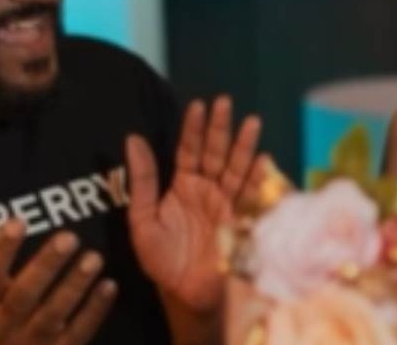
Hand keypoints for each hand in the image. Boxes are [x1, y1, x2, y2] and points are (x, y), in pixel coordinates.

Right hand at [0, 204, 115, 344]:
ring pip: (53, 315)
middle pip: (23, 296)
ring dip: (75, 286)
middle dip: (45, 266)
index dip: (0, 250)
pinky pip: (78, 333)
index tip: (18, 221)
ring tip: (95, 257)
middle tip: (69, 237)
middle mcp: (5, 324)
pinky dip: (95, 310)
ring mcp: (33, 341)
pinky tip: (109, 285)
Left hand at [125, 96, 266, 314]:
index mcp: (182, 185)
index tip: (198, 105)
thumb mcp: (142, 219)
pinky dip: (259, 178)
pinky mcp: (241, 221)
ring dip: (244, 146)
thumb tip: (132, 138)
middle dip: (221, 128)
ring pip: (236, 168)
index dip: (193, 128)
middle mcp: (206, 189)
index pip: (188, 149)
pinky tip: (264, 159)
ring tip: (251, 122)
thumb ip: (141, 180)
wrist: (185, 294)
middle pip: (215, 152)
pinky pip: (251, 196)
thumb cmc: (161, 260)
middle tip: (224, 102)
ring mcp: (226, 204)